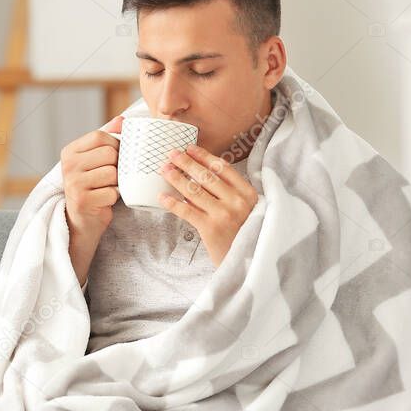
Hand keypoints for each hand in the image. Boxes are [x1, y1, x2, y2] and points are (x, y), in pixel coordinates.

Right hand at [61, 115, 123, 233]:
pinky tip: (105, 200)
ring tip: (107, 187)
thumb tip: (123, 120)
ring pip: (112, 173)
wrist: (83, 220)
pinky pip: (112, 192)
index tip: (115, 157)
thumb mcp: (97, 159)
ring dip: (117, 183)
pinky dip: (114, 197)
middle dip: (117, 165)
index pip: (100, 136)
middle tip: (112, 176)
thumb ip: (108, 138)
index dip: (115, 145)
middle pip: (109, 154)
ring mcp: (73, 183)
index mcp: (70, 151)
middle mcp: (68, 165)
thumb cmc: (94, 186)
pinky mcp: (82, 201)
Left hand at [158, 144, 257, 266]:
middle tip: (172, 154)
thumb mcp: (246, 210)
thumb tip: (198, 176)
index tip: (190, 148)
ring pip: (194, 191)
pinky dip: (172, 203)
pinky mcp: (210, 229)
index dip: (204, 156)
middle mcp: (237, 201)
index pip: (222, 168)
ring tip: (164, 170)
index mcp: (248, 193)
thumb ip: (229, 193)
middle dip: (186, 163)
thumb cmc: (245, 234)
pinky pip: (187, 211)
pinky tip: (162, 196)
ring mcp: (223, 214)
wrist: (248, 262)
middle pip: (206, 176)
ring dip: (176, 178)